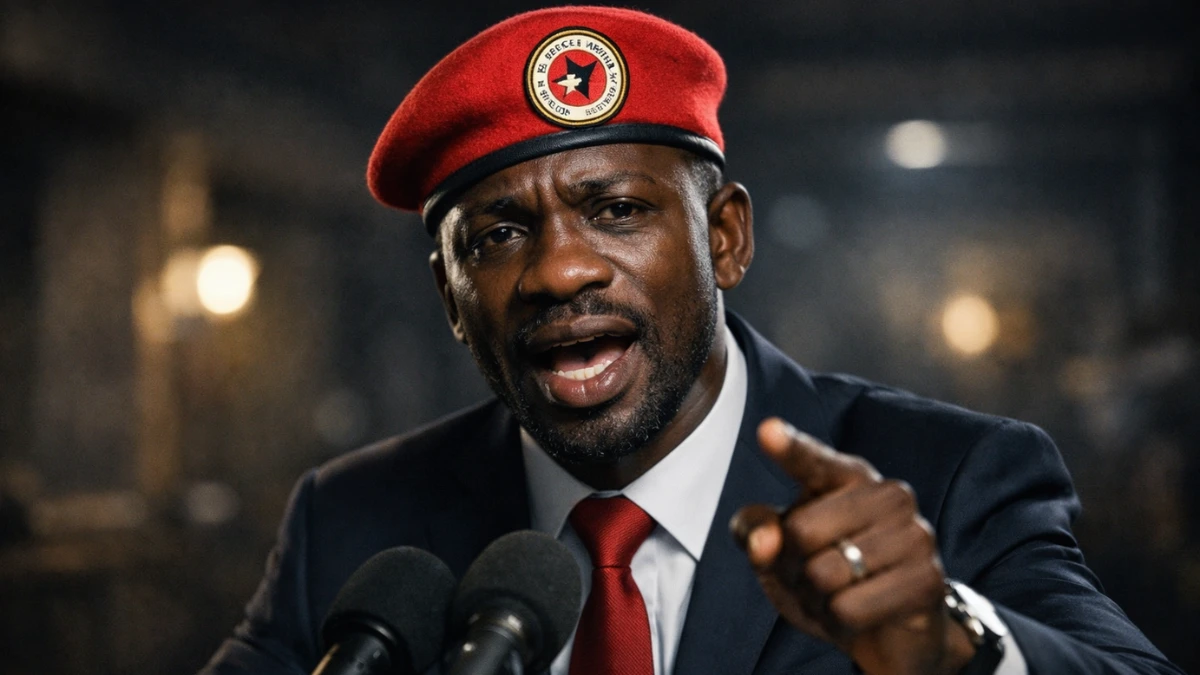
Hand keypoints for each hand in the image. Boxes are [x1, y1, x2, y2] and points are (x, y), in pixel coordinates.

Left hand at [730, 418, 975, 674]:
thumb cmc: (826, 576)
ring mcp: (914, 534)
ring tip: (839, 596)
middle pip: (800, 532)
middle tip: (815, 578)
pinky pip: (850, 608)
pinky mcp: (928, 579)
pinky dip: (840, 623)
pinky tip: (859, 616)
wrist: (889, 631)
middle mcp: (887, 494)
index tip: (767, 430)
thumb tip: (764, 540)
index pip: (812, 460)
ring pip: (823, 575)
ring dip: (816, 600)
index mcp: (846, 476)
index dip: (789, 448)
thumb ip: (755, 531)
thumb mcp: (778, 552)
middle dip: (793, 568)